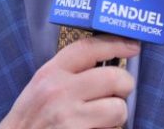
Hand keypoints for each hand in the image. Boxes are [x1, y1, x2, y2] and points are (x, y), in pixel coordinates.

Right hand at [0, 35, 139, 128]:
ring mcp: (68, 116)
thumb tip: (106, 62)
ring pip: (118, 108)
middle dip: (124, 87)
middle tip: (117, 94)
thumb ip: (67, 73)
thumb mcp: (41, 87)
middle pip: (114, 77)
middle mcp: (59, 91)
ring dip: (116, 115)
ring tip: (103, 118)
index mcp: (50, 73)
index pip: (88, 48)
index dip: (115, 44)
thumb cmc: (30, 119)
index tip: (132, 46)